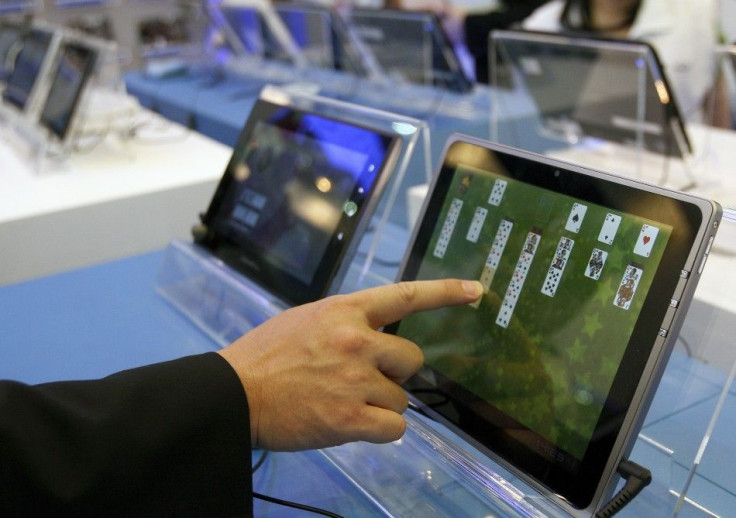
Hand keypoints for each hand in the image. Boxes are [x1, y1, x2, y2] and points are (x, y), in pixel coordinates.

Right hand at [218, 279, 482, 450]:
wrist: (233, 394)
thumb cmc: (264, 357)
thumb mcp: (305, 320)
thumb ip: (344, 322)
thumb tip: (374, 333)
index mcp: (344, 310)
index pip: (406, 295)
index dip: (445, 291)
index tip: (476, 289)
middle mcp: (357, 340)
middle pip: (412, 358)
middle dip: (396, 372)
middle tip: (365, 380)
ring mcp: (356, 379)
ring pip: (401, 398)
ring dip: (380, 404)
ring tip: (343, 403)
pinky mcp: (351, 418)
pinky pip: (395, 427)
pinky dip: (380, 430)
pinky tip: (352, 424)